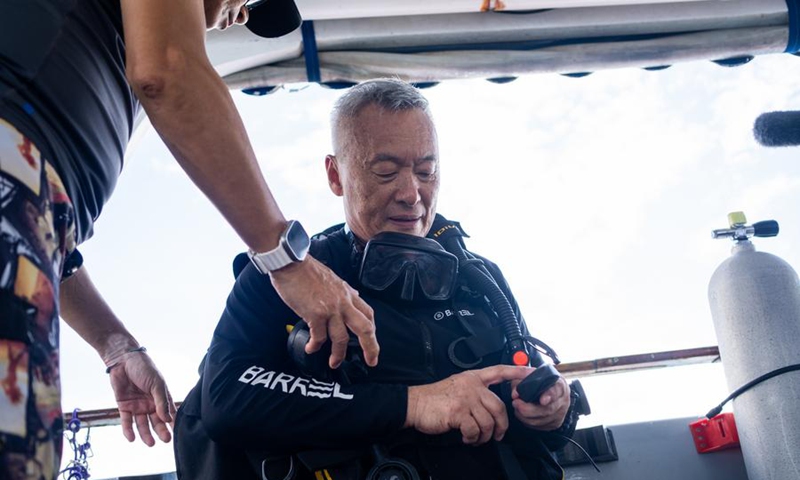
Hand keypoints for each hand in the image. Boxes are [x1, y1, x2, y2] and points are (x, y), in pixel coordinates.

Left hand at [107, 351, 175, 445]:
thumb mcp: (157, 384)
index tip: (177, 433)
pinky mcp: (125, 407)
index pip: (169, 413)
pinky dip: (128, 430)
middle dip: (161, 431)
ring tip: (150, 443)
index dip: (173, 423)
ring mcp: (137, 406)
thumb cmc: (144, 368)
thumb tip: (168, 419)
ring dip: (146, 434)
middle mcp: (150, 404)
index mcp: (161, 397)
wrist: (123, 360)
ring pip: (142, 424)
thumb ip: (161, 402)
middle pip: (156, 421)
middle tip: (166, 440)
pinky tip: (132, 438)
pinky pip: (127, 421)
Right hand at [270, 255, 377, 368]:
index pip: (368, 313)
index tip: (372, 341)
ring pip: (342, 338)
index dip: (373, 330)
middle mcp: (343, 302)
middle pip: (365, 328)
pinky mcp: (315, 314)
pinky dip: (315, 345)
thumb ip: (342, 291)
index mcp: (348, 293)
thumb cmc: (307, 270)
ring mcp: (331, 309)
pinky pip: (319, 337)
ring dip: (338, 354)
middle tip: (371, 360)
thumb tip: (351, 297)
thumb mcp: (332, 279)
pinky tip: (311, 348)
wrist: (291, 263)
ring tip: (334, 363)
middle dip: (370, 347)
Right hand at [405, 365, 530, 444]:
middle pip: (499, 406)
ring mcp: (466, 398)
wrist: (415, 404)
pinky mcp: (459, 412)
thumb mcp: (457, 386)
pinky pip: (475, 430)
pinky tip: (466, 437)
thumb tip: (491, 408)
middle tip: (498, 435)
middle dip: (502, 426)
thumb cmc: (435, 398)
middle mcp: (472, 386)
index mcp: (473, 378)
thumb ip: (475, 391)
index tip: (531, 373)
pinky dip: (472, 438)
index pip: (499, 371)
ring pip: (489, 422)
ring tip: (476, 438)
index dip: (517, 373)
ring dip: (485, 436)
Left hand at [511, 375, 569, 430]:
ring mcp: (560, 414)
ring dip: (525, 416)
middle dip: (528, 409)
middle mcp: (563, 400)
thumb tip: (515, 394)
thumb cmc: (538, 380)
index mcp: (559, 385)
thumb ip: (520, 380)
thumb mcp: (530, 375)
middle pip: (548, 410)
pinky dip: (527, 422)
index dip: (549, 396)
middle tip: (515, 403)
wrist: (550, 388)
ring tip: (516, 408)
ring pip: (542, 420)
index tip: (542, 400)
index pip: (556, 391)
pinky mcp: (555, 424)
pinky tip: (522, 414)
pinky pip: (539, 426)